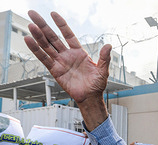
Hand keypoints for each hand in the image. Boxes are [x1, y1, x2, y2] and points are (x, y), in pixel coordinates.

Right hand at [24, 10, 110, 129]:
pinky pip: (44, 59)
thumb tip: (108, 46)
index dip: (61, 25)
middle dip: (43, 26)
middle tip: (33, 14)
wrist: (90, 97)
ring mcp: (60, 62)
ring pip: (46, 46)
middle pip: (53, 37)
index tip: (53, 14)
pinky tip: (29, 40)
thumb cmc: (97, 85)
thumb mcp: (103, 70)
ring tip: (30, 26)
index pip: (68, 35)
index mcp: (79, 52)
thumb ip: (104, 58)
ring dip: (38, 36)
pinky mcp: (55, 71)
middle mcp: (68, 55)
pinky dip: (36, 50)